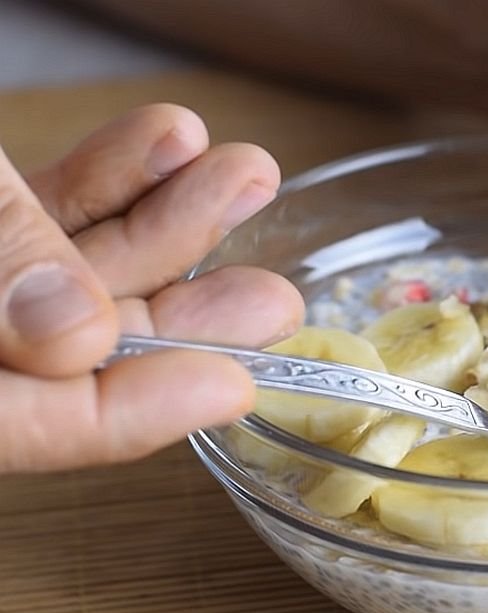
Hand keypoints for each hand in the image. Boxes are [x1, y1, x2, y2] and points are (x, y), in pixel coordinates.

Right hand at [1, 104, 303, 472]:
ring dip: (175, 224)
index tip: (233, 385)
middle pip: (87, 354)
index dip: (141, 415)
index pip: (42, 427)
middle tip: (277, 300)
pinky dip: (115, 175)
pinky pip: (54, 209)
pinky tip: (174, 141)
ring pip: (84, 270)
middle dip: (193, 319)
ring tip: (246, 176)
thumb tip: (79, 334)